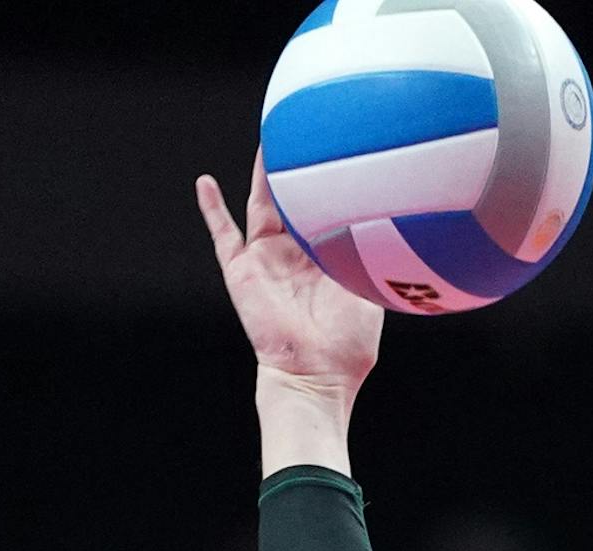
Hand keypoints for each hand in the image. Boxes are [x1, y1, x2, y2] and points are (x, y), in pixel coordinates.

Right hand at [196, 152, 381, 399]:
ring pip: (261, 208)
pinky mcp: (241, 272)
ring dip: (262, 177)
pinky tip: (204, 183)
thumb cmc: (348, 345)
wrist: (316, 374)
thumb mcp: (367, 294)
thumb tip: (389, 226)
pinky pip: (222, 235)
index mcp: (326, 262)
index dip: (330, 190)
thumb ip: (369, 261)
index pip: (326, 215)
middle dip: (297, 172)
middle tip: (303, 134)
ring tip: (267, 143)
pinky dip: (211, 210)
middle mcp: (295, 257)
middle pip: (293, 203)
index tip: (341, 157)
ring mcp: (266, 262)